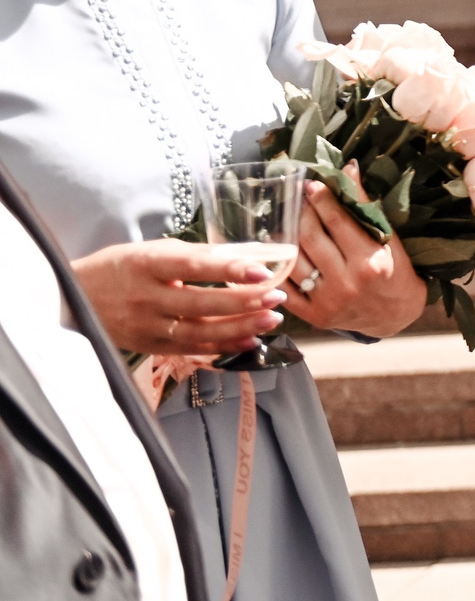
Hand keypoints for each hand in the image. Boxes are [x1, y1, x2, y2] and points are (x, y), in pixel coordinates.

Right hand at [70, 239, 286, 357]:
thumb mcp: (151, 251)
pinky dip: (222, 346)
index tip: (262, 271)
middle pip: (200, 304)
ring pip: (198, 331)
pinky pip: (190, 349)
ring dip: (239, 328)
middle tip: (277, 297)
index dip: (228, 270)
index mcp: (146, 264)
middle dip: (244, 302)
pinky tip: (249, 341)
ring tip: (271, 320)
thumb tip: (246, 257)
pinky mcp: (148, 346)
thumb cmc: (120, 268)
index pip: (192, 266)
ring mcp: (145, 326)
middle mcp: (145, 297)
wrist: (72, 300)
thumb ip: (195, 255)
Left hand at [285, 178, 426, 337]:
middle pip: (312, 239)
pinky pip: (286, 289)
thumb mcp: (389, 239)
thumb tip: (349, 168)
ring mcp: (329, 301)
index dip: (323, 200)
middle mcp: (348, 282)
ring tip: (285, 221)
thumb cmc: (395, 272)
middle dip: (302, 213)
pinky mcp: (315, 316)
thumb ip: (365, 207)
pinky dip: (278, 268)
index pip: (338, 222)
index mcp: (371, 261)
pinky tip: (277, 252)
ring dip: (286, 237)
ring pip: (295, 261)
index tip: (311, 184)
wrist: (395, 316)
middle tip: (298, 200)